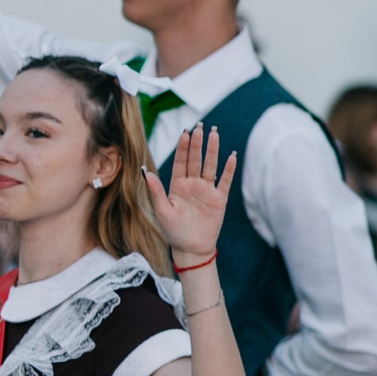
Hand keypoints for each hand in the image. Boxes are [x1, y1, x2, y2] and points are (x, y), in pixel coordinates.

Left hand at [146, 126, 237, 262]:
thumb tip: (145, 171)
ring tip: (215, 135)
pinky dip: (228, 169)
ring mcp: (207, 191)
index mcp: (177, 186)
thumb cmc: (174, 232)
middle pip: (196, 160)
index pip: (181, 162)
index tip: (185, 132)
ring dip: (213, 151)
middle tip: (201, 126)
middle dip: (198, 143)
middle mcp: (192, 185)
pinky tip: (231, 156)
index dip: (183, 147)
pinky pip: (225, 181)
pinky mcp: (219, 199)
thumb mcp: (162, 211)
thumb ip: (156, 191)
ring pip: (210, 166)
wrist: (192, 248)